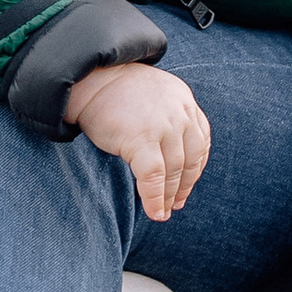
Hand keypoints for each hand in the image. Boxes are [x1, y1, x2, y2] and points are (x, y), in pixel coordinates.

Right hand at [67, 60, 209, 221]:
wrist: (90, 79)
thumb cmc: (116, 91)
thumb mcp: (154, 96)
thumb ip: (169, 117)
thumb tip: (172, 154)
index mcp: (184, 101)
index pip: (200, 142)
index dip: (195, 168)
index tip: (186, 185)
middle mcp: (179, 113)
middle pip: (190, 159)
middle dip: (184, 186)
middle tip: (175, 204)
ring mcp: (162, 127)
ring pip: (174, 171)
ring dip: (168, 196)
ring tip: (163, 212)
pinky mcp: (141, 140)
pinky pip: (154, 177)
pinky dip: (154, 198)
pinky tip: (155, 212)